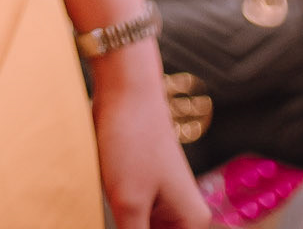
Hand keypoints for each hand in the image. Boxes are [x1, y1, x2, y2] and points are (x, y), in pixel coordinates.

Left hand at [90, 50, 210, 227]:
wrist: (125, 88)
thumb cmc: (132, 139)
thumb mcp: (129, 202)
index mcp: (192, 223)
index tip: (128, 227)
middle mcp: (184, 216)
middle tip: (119, 218)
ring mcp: (164, 203)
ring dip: (126, 228)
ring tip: (115, 207)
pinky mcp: (144, 191)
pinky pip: (136, 223)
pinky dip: (123, 226)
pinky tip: (109, 217)